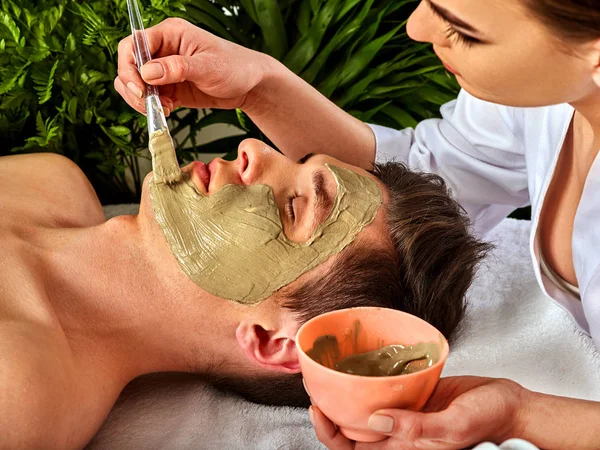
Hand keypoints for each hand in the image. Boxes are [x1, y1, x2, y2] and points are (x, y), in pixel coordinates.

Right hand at [115, 18, 273, 115]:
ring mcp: (164, 69)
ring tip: (163, 107)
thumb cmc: (235, 67)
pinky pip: (149, 97)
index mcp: (170, 34)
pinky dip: (152, 106)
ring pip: (135, 83)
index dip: (130, 67)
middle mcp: (163, 49)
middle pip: (129, 65)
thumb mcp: (208, 67)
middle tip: (148, 104)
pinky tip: (169, 109)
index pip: (133, 45)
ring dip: (141, 99)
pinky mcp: (169, 87)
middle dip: (133, 87)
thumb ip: (177, 68)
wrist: (250, 85)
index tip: (140, 88)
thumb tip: (147, 72)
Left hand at [309, 376, 528, 449]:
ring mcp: (405, 411)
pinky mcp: (414, 392)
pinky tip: (362, 362)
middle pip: (352, 427)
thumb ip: (416, 428)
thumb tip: (375, 420)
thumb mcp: (453, 427)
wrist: (510, 406)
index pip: (353, 448)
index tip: (317, 408)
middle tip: (316, 384)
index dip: (329, 432)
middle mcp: (399, 431)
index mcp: (403, 448)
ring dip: (346, 393)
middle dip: (330, 410)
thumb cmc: (488, 422)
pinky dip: (371, 378)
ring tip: (330, 372)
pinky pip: (386, 387)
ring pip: (365, 406)